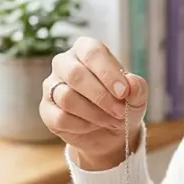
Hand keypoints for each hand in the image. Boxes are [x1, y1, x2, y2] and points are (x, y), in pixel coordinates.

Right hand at [39, 37, 148, 170]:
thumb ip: (137, 88)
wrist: (110, 134)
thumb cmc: (121, 106)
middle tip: (120, 112)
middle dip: (101, 96)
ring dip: (94, 113)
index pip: (92, 52)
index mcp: (86, 50)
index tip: (124, 92)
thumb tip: (132, 83)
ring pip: (67, 98)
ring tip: (111, 120)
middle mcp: (64, 63)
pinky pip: (60, 117)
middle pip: (75, 74)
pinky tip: (92, 126)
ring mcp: (51, 86)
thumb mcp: (136, 98)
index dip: (108, 72)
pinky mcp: (46, 109)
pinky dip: (81, 125)